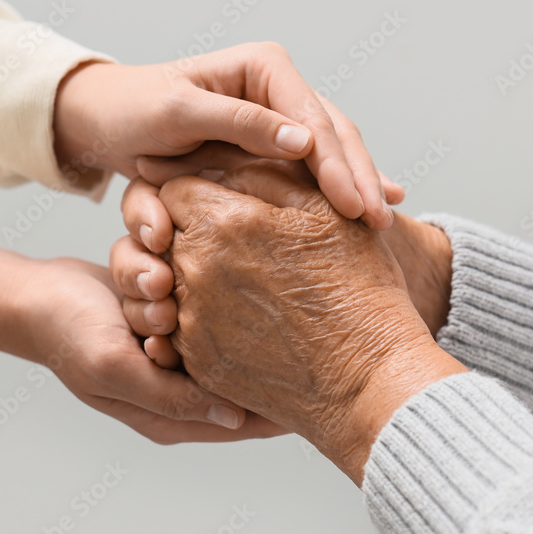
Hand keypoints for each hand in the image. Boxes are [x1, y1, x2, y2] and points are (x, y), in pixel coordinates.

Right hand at [0, 245, 284, 443]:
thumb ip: (175, 397)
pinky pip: (213, 311)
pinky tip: (217, 276)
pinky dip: (213, 293)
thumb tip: (235, 418)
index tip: (327, 383)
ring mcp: (184, 353)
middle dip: (257, 350)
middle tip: (283, 322)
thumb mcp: (116, 369)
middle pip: (247, 378)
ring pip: (233, 340)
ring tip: (207, 293)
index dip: (284, 405)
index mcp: (172, 415)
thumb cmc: (67, 332)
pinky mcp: (180, 320)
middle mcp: (184, 388)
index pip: (245, 422)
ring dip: (229, 314)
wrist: (36, 293)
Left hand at [52, 43, 397, 229]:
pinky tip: (369, 204)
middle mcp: (279, 84)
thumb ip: (240, 124)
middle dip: (360, 177)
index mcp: (263, 66)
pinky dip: (340, 185)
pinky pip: (316, 163)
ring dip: (359, 183)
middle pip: (334, 132)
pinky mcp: (272, 139)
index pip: (313, 118)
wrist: (107, 119)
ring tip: (384, 220)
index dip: (337, 165)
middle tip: (381, 222)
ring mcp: (279, 110)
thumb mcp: (179, 114)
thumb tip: (305, 141)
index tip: (355, 207)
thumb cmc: (133, 111)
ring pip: (334, 148)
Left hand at [111, 161, 449, 359]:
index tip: (214, 196)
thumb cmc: (359, 288)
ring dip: (189, 272)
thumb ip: (264, 169)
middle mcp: (194, 270)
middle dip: (187, 227)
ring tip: (241, 281)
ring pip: (166, 278)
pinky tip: (243, 317)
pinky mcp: (197, 361)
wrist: (369, 379)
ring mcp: (191, 321)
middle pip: (163, 232)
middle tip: (230, 239)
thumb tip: (218, 154)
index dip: (194, 186)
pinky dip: (198, 315)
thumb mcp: (323, 209)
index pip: (173, 185)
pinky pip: (176, 325)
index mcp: (223, 222)